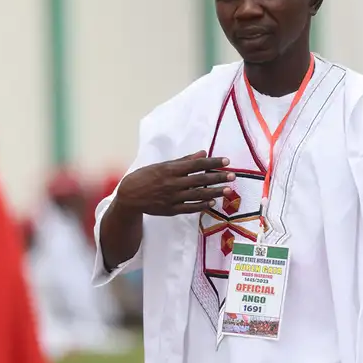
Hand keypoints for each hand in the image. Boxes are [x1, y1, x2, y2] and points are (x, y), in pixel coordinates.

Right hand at [115, 151, 233, 216]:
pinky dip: (202, 205)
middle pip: (200, 179)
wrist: (129, 196)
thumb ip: (183, 161)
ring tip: (227, 190)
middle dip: (217, 177)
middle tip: (232, 176)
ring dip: (214, 192)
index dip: (212, 162)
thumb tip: (202, 153)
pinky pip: (190, 208)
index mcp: (170, 169)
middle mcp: (173, 183)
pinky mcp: (171, 209)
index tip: (226, 161)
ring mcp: (172, 198)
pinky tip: (212, 202)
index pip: (196, 164)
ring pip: (198, 194)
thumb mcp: (162, 165)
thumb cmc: (145, 177)